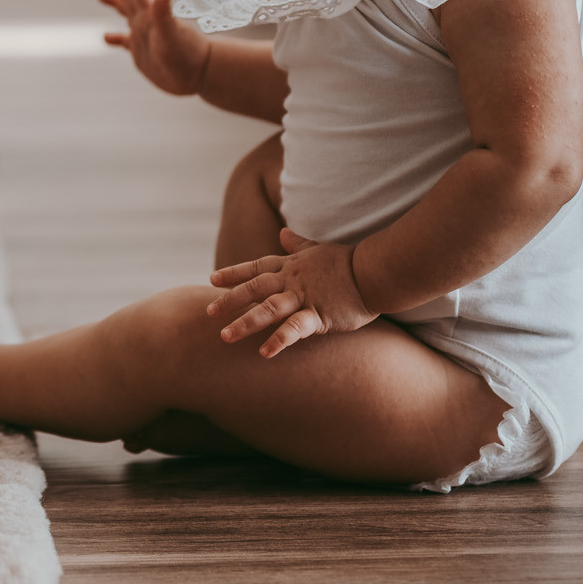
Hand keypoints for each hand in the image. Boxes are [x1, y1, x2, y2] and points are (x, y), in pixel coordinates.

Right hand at [97, 0, 211, 96]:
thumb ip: (164, 15)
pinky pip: (125, 42)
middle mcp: (146, 22)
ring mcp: (144, 36)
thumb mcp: (172, 35)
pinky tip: (107, 37)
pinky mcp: (142, 53)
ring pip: (125, 13)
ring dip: (114, 2)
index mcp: (150, 14)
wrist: (199, 76)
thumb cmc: (187, 56)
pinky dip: (115, 38)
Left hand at [206, 228, 377, 357]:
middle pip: (254, 289)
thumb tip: (283, 231)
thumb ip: (298, 243)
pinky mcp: (319, 315)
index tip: (212, 279)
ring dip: (245, 322)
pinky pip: (295, 328)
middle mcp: (291, 281)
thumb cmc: (348, 261)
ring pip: (267, 309)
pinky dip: (279, 339)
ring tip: (225, 337)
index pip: (255, 267)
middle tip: (208, 313)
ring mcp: (303, 298)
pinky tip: (265, 352)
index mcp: (290, 266)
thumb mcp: (318, 249)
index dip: (233, 273)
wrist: (375, 271)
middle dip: (230, 301)